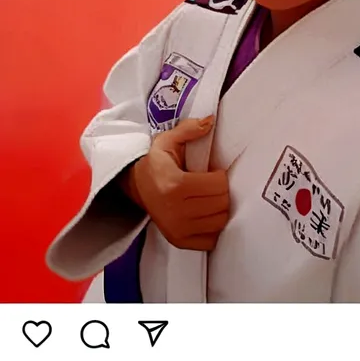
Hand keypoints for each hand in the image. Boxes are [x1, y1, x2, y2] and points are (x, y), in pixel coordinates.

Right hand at [123, 117, 229, 250]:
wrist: (136, 186)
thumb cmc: (155, 164)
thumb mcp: (168, 141)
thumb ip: (189, 129)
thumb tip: (210, 120)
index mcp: (175, 184)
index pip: (218, 185)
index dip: (220, 176)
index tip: (213, 172)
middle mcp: (176, 210)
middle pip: (222, 203)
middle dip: (222, 191)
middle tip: (212, 184)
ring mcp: (178, 229)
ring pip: (220, 221)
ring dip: (220, 208)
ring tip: (209, 198)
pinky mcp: (179, 241)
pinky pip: (211, 239)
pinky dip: (213, 227)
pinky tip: (205, 214)